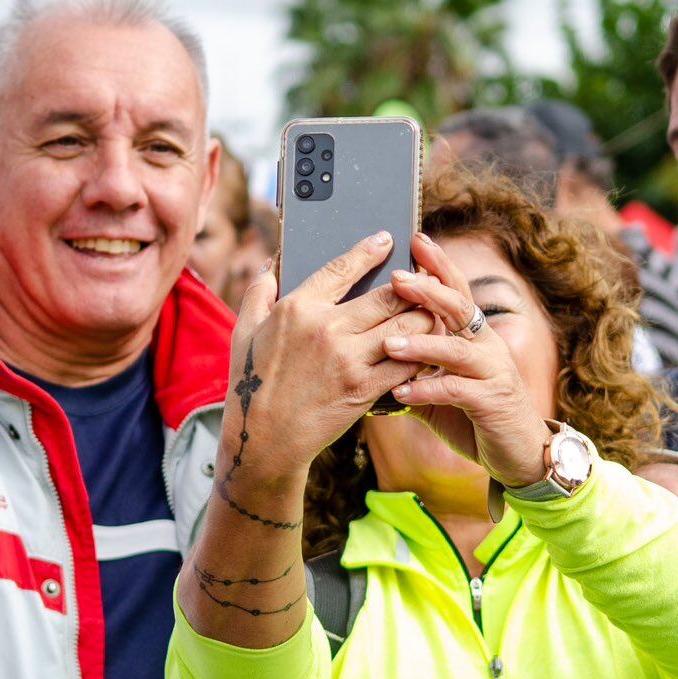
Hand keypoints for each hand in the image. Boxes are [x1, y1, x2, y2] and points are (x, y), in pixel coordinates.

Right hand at [221, 232, 433, 486]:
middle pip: (386, 296)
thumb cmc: (252, 382)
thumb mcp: (244, 330)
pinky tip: (428, 347)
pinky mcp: (364, 389)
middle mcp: (326, 329)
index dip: (369, 250)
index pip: (341, 268)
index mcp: (297, 309)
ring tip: (433, 311)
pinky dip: (421, 353)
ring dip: (424, 317)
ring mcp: (348, 360)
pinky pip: (406, 364)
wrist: (264, 439)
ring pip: (405, 327)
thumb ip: (260, 290)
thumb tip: (274, 260)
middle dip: (412, 285)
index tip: (387, 239)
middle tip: (425, 279)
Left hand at [382, 233, 552, 488]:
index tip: (416, 239)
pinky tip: (401, 393)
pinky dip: (428, 389)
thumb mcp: (441, 387)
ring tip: (389, 343)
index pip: (457, 290)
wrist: (519, 454)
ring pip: (457, 349)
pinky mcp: (493, 402)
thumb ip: (415, 368)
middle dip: (428, 290)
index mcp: (474, 336)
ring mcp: (493, 372)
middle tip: (397, 278)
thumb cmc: (476, 417)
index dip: (439, 264)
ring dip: (421, 344)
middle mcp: (487, 346)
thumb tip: (373, 354)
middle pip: (459, 307)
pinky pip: (457, 391)